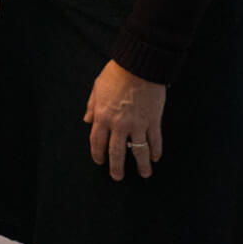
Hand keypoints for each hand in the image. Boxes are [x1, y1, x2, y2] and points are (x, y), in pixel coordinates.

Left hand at [84, 59, 166, 180]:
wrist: (138, 66)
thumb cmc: (115, 75)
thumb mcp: (96, 88)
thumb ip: (91, 106)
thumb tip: (86, 120)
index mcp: (102, 116)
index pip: (97, 141)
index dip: (98, 153)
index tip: (99, 162)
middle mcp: (118, 124)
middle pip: (116, 152)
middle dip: (117, 167)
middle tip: (117, 177)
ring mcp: (137, 124)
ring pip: (139, 151)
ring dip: (141, 165)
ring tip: (144, 174)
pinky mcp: (153, 121)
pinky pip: (155, 140)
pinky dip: (156, 151)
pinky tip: (155, 158)